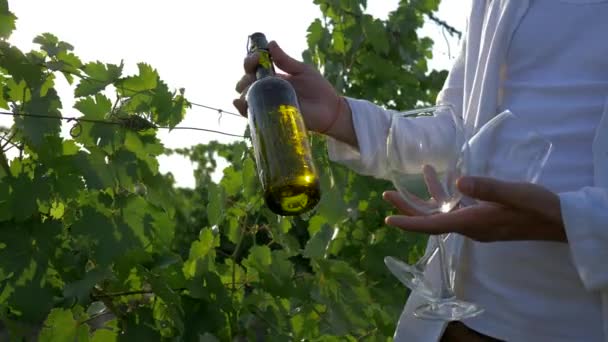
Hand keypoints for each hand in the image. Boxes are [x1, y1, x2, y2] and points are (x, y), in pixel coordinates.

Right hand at [233, 41, 355, 144]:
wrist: (329, 110)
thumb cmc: (318, 89)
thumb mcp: (302, 71)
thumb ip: (286, 61)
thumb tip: (271, 43)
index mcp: (274, 77)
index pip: (254, 67)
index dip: (251, 60)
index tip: (258, 57)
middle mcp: (268, 90)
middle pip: (246, 81)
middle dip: (245, 76)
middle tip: (253, 74)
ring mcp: (268, 104)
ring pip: (246, 96)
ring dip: (243, 90)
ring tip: (250, 88)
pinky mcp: (270, 117)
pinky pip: (250, 113)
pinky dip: (241, 107)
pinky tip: (240, 102)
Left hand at [383, 176, 566, 241]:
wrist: (558, 221)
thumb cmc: (538, 207)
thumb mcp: (515, 194)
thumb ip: (488, 188)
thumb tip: (458, 182)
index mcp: (472, 223)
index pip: (433, 225)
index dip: (409, 222)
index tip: (388, 220)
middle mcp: (469, 227)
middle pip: (430, 220)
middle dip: (407, 208)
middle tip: (386, 194)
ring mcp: (475, 223)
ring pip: (441, 213)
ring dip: (423, 199)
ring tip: (406, 182)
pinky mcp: (482, 217)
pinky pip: (455, 208)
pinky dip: (444, 194)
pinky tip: (440, 178)